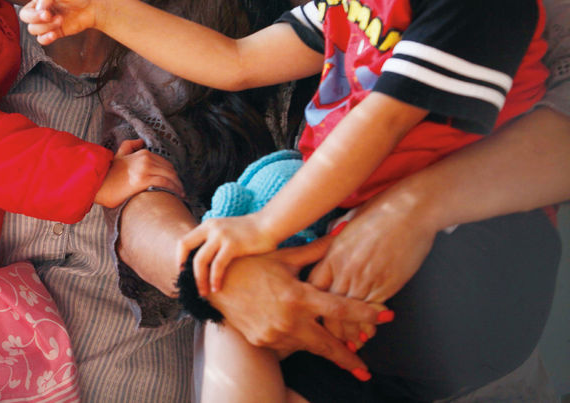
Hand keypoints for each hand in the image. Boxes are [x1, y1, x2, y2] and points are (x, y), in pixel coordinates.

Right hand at [0, 0, 99, 43]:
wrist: (94, 7)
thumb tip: (38, 8)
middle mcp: (38, 5)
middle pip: (24, 15)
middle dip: (35, 16)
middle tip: (50, 13)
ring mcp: (45, 20)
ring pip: (31, 28)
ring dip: (45, 25)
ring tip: (59, 19)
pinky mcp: (53, 31)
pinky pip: (40, 39)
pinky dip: (46, 37)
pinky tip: (55, 33)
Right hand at [94, 139, 182, 207]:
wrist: (98, 183)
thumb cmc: (109, 173)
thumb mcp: (119, 154)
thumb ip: (129, 145)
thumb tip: (140, 141)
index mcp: (142, 153)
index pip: (165, 163)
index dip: (171, 173)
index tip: (175, 181)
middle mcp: (146, 159)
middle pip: (170, 169)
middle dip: (177, 180)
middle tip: (181, 190)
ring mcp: (145, 169)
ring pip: (170, 176)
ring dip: (178, 186)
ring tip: (181, 195)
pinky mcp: (144, 180)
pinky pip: (165, 184)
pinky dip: (173, 189)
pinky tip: (177, 196)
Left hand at [177, 215, 276, 294]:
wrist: (269, 225)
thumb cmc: (249, 233)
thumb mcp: (226, 232)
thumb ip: (214, 242)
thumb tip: (203, 264)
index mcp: (207, 226)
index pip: (184, 241)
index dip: (180, 258)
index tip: (183, 273)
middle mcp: (210, 228)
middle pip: (186, 247)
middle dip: (185, 268)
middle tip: (189, 284)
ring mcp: (221, 235)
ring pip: (200, 260)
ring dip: (199, 279)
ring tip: (203, 293)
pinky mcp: (232, 244)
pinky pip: (218, 265)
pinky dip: (215, 279)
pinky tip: (217, 288)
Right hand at [205, 238, 388, 377]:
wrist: (213, 283)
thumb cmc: (250, 265)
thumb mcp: (283, 257)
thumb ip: (316, 250)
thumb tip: (341, 231)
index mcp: (297, 296)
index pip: (340, 309)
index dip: (367, 313)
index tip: (388, 317)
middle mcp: (288, 320)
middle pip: (328, 345)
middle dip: (349, 359)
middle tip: (366, 370)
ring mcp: (275, 334)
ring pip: (308, 346)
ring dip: (322, 347)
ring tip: (340, 354)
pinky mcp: (264, 342)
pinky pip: (289, 345)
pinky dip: (299, 341)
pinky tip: (303, 337)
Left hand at [307, 188, 432, 347]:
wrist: (408, 211)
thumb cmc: (379, 213)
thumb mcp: (347, 228)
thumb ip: (336, 246)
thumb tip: (328, 254)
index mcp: (331, 255)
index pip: (314, 287)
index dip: (312, 304)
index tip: (312, 314)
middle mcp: (344, 270)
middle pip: (328, 307)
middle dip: (329, 326)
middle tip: (330, 339)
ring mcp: (365, 279)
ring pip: (350, 315)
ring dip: (350, 332)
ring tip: (350, 345)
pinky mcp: (386, 285)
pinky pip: (372, 312)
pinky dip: (370, 324)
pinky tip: (369, 332)